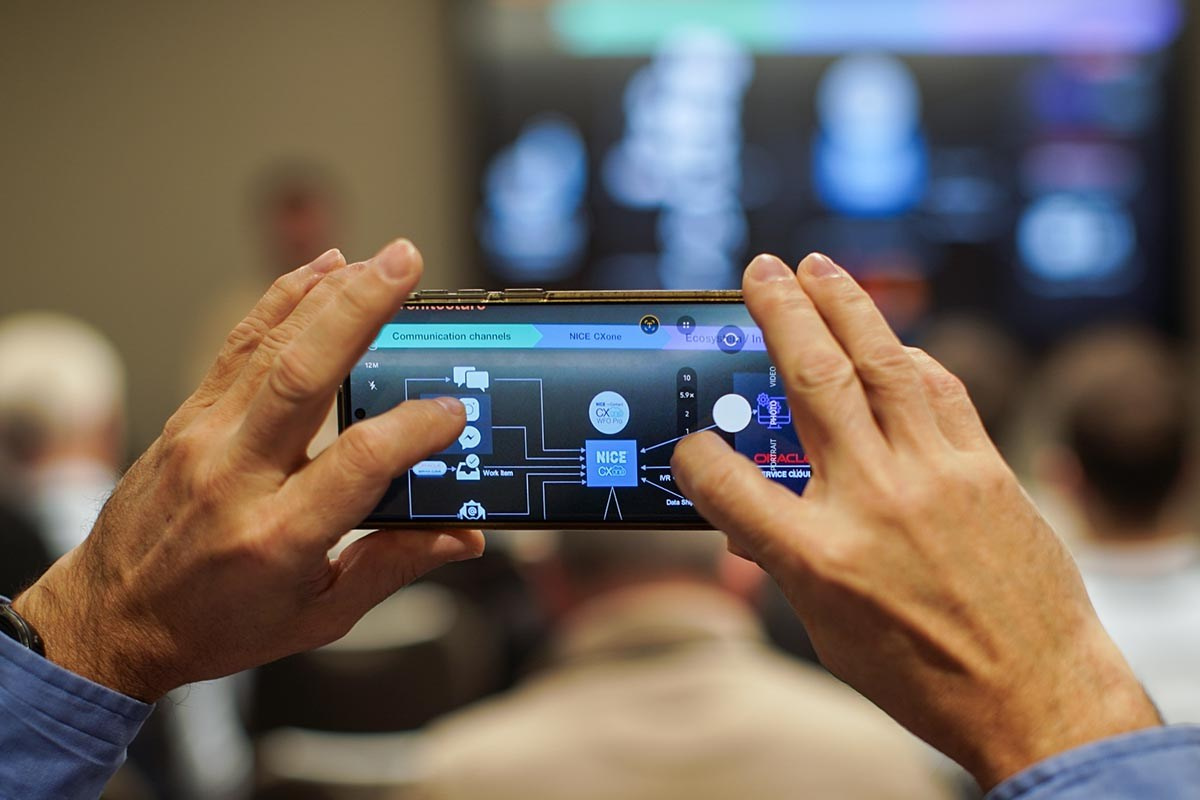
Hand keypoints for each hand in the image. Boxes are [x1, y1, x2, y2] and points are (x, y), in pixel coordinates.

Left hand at [14, 240, 482, 700]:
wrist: (110, 621)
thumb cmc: (217, 625)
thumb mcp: (317, 616)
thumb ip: (394, 567)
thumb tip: (464, 537)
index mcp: (278, 536)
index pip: (361, 461)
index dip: (417, 428)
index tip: (454, 412)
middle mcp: (236, 477)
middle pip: (302, 375)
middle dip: (360, 309)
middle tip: (406, 263)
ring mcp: (203, 439)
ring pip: (268, 348)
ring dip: (325, 293)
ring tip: (376, 259)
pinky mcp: (186, 419)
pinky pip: (237, 348)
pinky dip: (280, 303)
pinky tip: (319, 270)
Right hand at [671, 253, 1159, 787]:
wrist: (1035, 696)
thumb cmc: (924, 676)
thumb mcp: (828, 630)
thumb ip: (785, 560)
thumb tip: (750, 518)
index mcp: (819, 558)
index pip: (727, 482)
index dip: (695, 456)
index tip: (692, 446)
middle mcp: (873, 504)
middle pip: (811, 383)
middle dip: (780, 314)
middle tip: (761, 270)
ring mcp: (935, 479)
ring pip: (881, 365)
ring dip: (846, 306)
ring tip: (819, 268)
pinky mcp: (987, 470)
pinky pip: (943, 391)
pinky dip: (910, 357)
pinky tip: (890, 341)